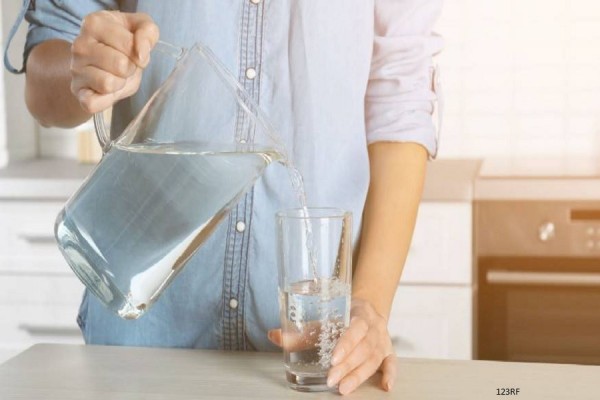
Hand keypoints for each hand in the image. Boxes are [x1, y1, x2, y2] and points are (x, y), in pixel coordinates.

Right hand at [70, 11, 158, 112]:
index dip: (139, 52)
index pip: (129, 44)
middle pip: (121, 65)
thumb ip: (148, 31)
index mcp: (94, 23)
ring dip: (120, 84)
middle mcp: (80, 44)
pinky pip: (93, 103)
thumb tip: (141, 53)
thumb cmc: (122, 44)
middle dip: (130, 68)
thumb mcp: (140, 28)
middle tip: (124, 65)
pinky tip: (106, 91)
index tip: (133, 51)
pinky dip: (106, 101)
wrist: (101, 63)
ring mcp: (75, 69)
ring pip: (109, 84)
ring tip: (115, 76)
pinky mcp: (76, 92)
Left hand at [267, 298, 396, 394]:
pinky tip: (385, 386)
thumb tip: (272, 335)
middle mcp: (375, 327)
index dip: (346, 343)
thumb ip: (300, 332)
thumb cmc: (341, 317)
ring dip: (359, 374)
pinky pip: (392, 362)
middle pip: (364, 347)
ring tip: (343, 388)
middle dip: (347, 365)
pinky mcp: (388, 352)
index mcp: (359, 313)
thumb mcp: (323, 321)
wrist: (365, 309)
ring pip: (374, 358)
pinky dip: (390, 374)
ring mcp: (383, 340)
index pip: (356, 328)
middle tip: (331, 379)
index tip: (333, 358)